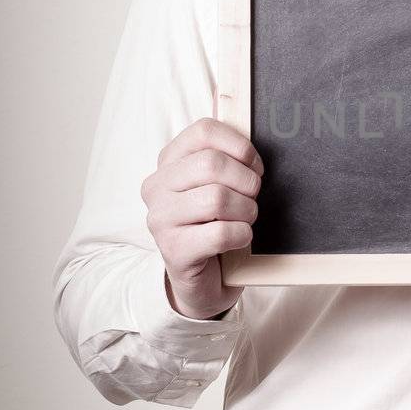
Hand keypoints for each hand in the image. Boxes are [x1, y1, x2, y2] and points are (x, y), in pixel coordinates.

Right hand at [140, 117, 263, 319]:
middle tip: (253, 197)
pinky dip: (241, 235)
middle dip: (246, 181)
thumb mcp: (218, 185)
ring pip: (217, 199)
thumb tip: (252, 138)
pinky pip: (220, 233)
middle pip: (212, 164)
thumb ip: (227, 158)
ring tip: (246, 219)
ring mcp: (160, 220)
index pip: (204, 130)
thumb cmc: (215, 224)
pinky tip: (239, 239)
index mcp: (168, 162)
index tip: (254, 166)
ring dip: (246, 210)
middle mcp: (156, 187)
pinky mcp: (173, 251)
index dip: (240, 146)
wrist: (202, 279)